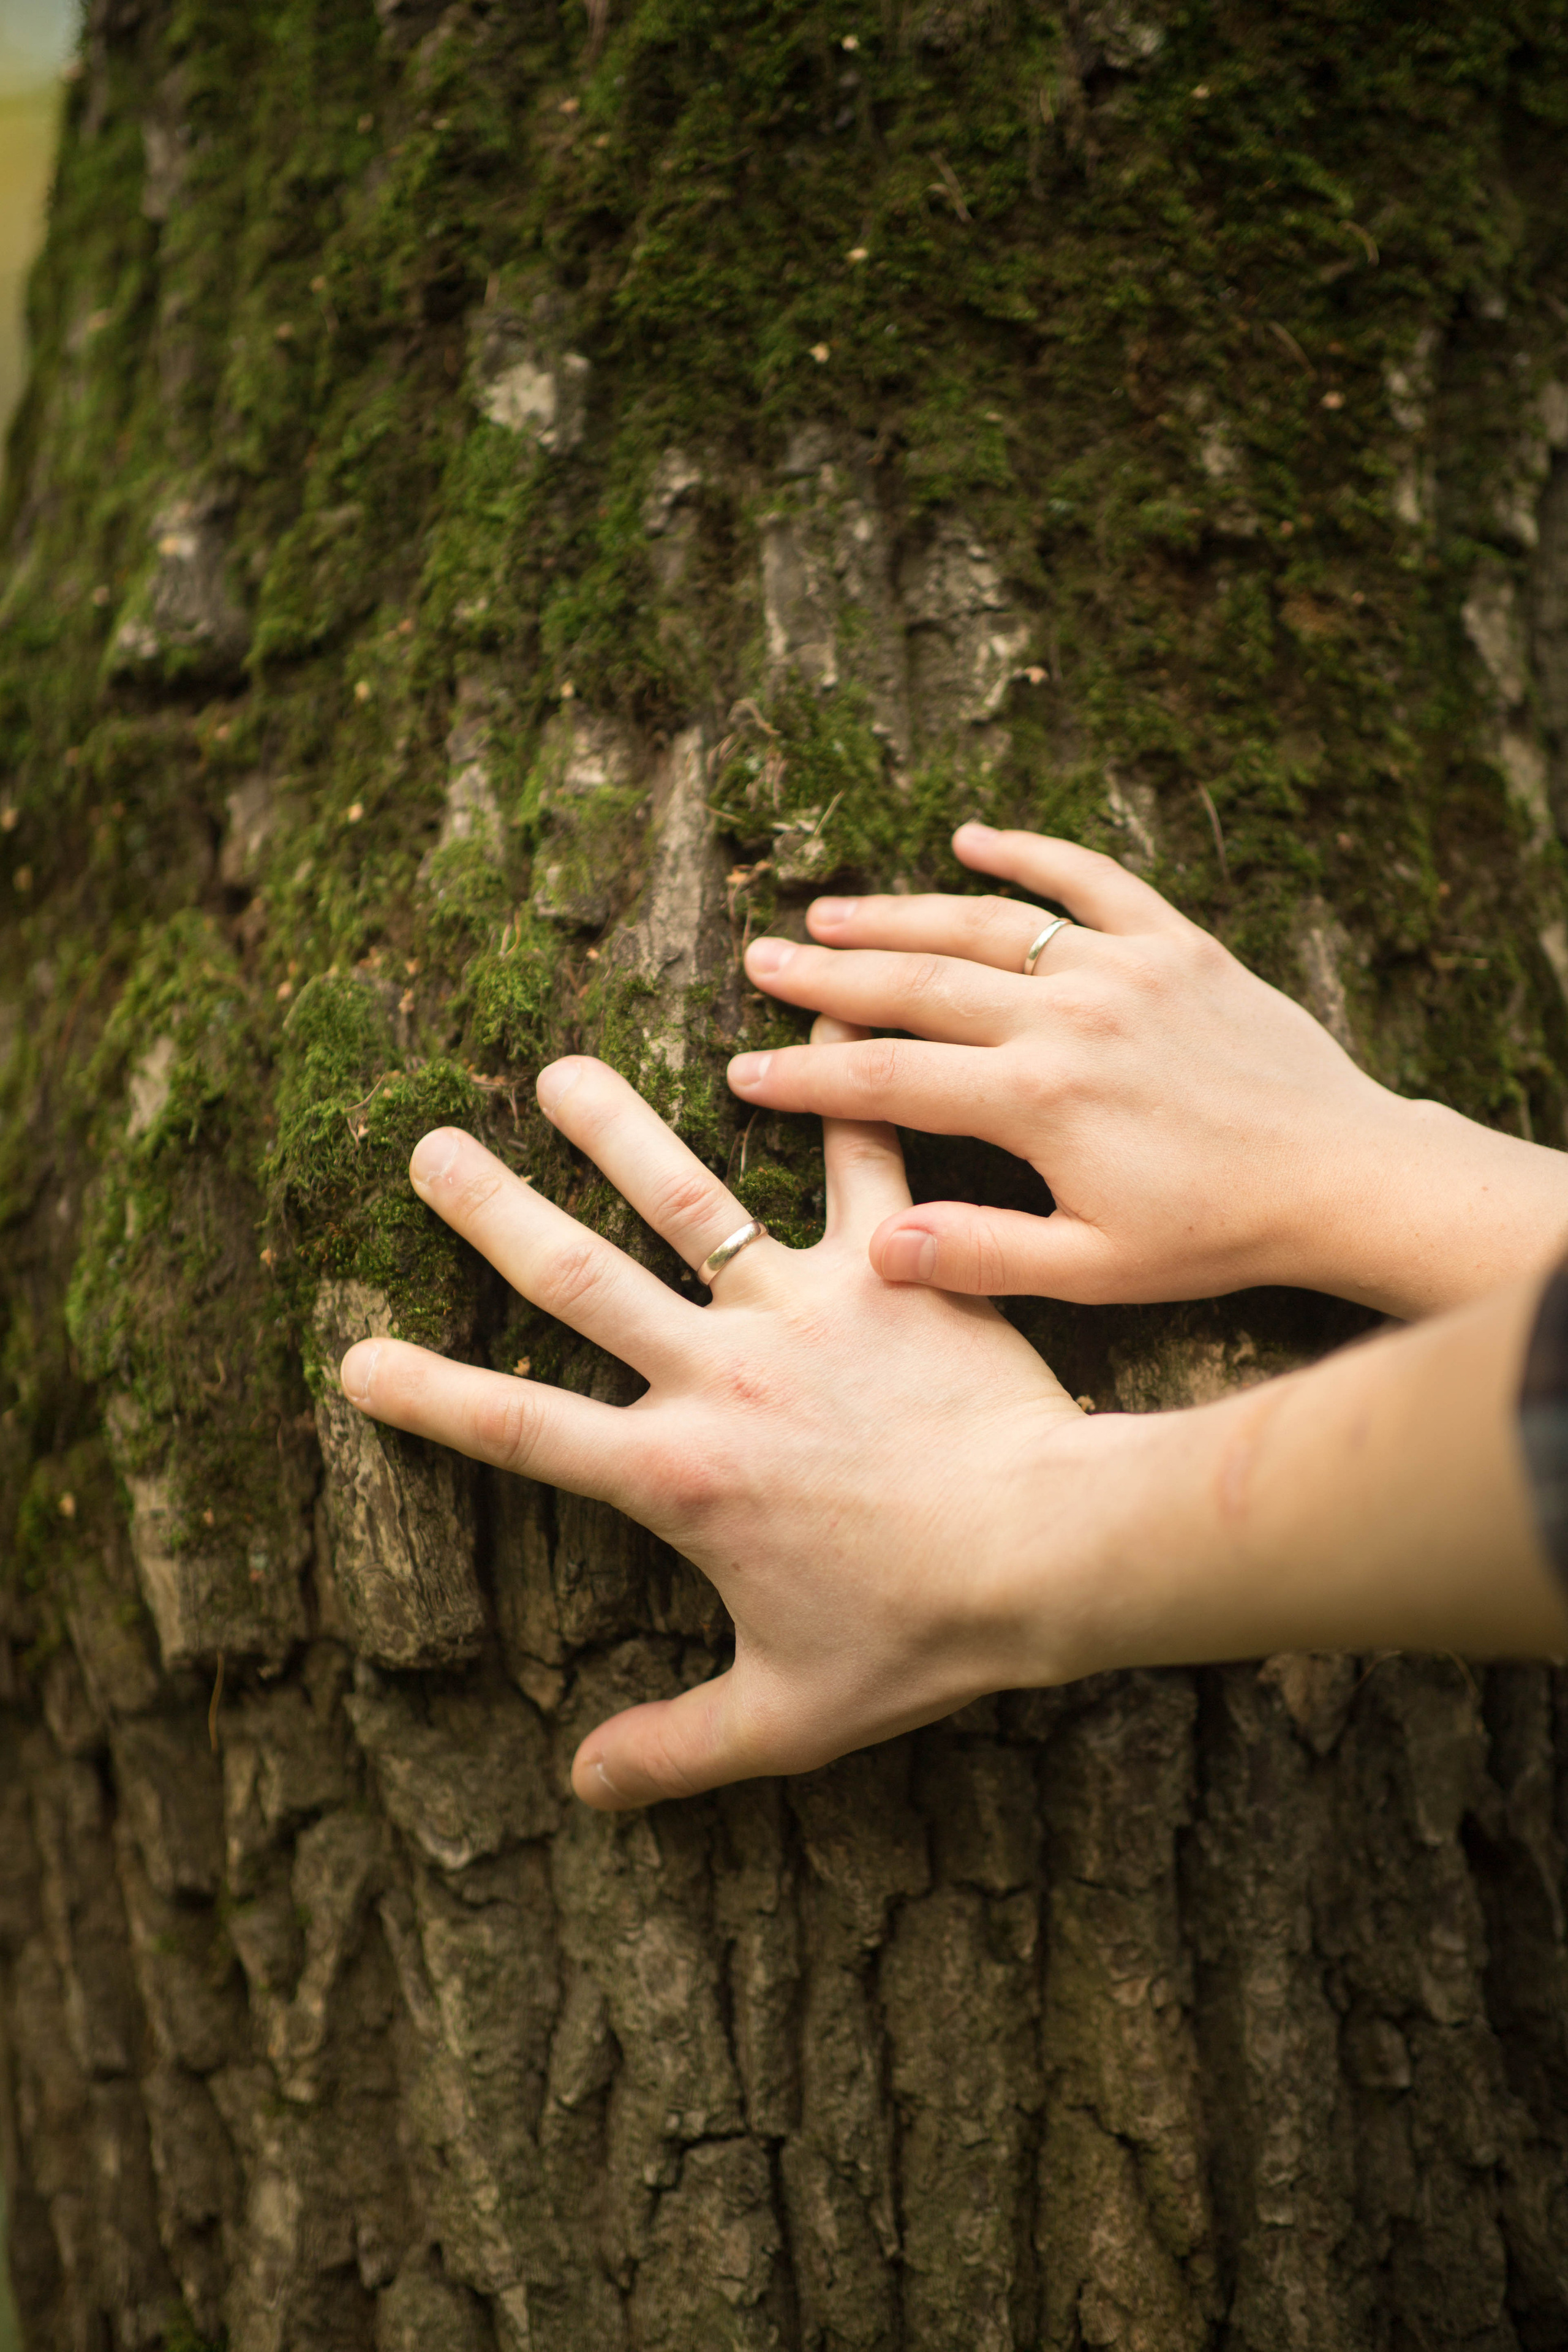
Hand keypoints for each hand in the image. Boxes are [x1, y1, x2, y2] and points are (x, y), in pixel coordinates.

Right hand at [339, 1031, 1090, 1809]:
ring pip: (688, 1202)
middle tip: (428, 1147)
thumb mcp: (787, 1716)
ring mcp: (803, 1312)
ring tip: (561, 1070)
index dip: (430, 1395)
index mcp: (679, 1476)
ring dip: (617, 1131)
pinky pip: (862, 1165)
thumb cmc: (921, 1638)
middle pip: (579, 1283)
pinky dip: (842, 1093)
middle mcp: (720, 1376)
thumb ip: (678, 1749)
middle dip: (493, 1213)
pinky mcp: (892, 1269)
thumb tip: (584, 1790)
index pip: (522, 1431)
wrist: (1049, 1552)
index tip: (354, 1354)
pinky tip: (824, 1015)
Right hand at [727, 823, 1567, 1318]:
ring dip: (899, 913)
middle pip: (919, 982)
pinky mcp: (1177, 944)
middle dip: (828, 975)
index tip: (744, 1070)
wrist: (1344, 1176)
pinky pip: (1092, 880)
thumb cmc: (1217, 1236)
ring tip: (828, 912)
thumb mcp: (1094, 1273)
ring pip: (986, 924)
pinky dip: (1029, 853)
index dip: (807, 1076)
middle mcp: (1068, 1017)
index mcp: (1038, 1100)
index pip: (890, 1080)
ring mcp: (1122, 969)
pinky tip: (970, 838)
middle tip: (759, 963)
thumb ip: (981, 1256)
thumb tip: (878, 1248)